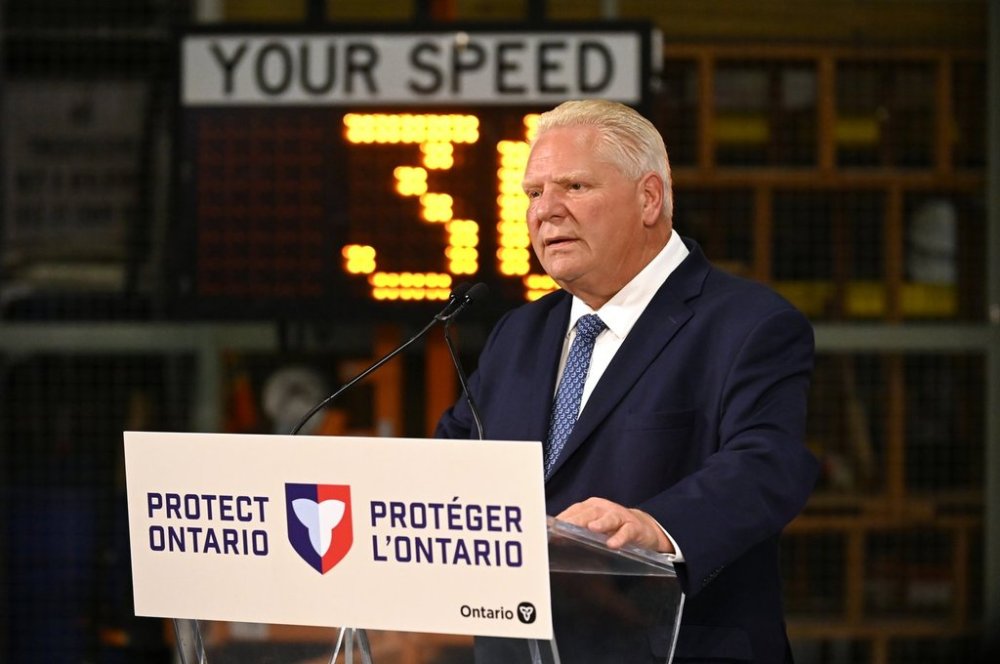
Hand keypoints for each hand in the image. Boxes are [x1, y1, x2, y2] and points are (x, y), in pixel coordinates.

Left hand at [556, 497, 674, 552]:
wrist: (644, 528)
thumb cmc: (612, 528)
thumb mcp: (594, 526)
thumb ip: (576, 530)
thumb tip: (553, 538)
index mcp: (591, 507)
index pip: (574, 511)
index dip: (562, 520)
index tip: (550, 529)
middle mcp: (604, 509)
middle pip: (589, 513)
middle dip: (576, 521)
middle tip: (563, 529)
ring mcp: (620, 517)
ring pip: (609, 518)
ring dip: (600, 523)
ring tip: (591, 529)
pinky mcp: (634, 528)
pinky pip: (627, 532)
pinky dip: (620, 537)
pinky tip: (613, 545)